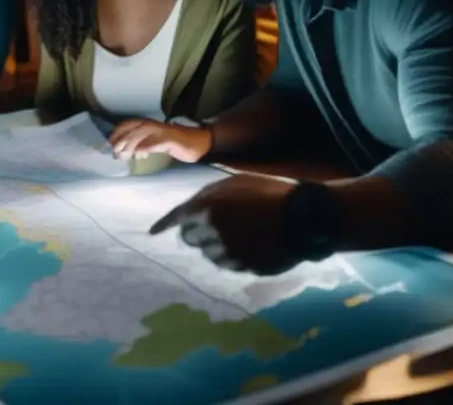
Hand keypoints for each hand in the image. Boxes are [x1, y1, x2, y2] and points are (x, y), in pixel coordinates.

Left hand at [110, 119, 211, 162]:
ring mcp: (162, 132)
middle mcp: (153, 125)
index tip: (108, 145)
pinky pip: (156, 143)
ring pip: (141, 135)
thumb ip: (140, 145)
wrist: (198, 142)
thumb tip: (126, 153)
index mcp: (148, 124)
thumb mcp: (154, 142)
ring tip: (124, 156)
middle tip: (115, 155)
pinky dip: (146, 148)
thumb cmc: (174, 143)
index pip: (126, 125)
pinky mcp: (171, 140)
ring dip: (130, 146)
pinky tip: (140, 155)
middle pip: (131, 130)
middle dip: (120, 141)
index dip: (116, 134)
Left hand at [149, 173, 298, 275]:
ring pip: (208, 253)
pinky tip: (251, 245)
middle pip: (189, 238)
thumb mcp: (235, 184)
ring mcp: (225, 251)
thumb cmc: (267, 193)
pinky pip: (228, 264)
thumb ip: (208, 196)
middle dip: (197, 232)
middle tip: (218, 225)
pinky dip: (233, 257)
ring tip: (242, 233)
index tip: (152, 233)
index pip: (177, 217)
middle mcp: (209, 231)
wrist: (301, 218)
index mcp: (206, 206)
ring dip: (216, 245)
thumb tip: (189, 211)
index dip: (163, 224)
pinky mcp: (240, 268)